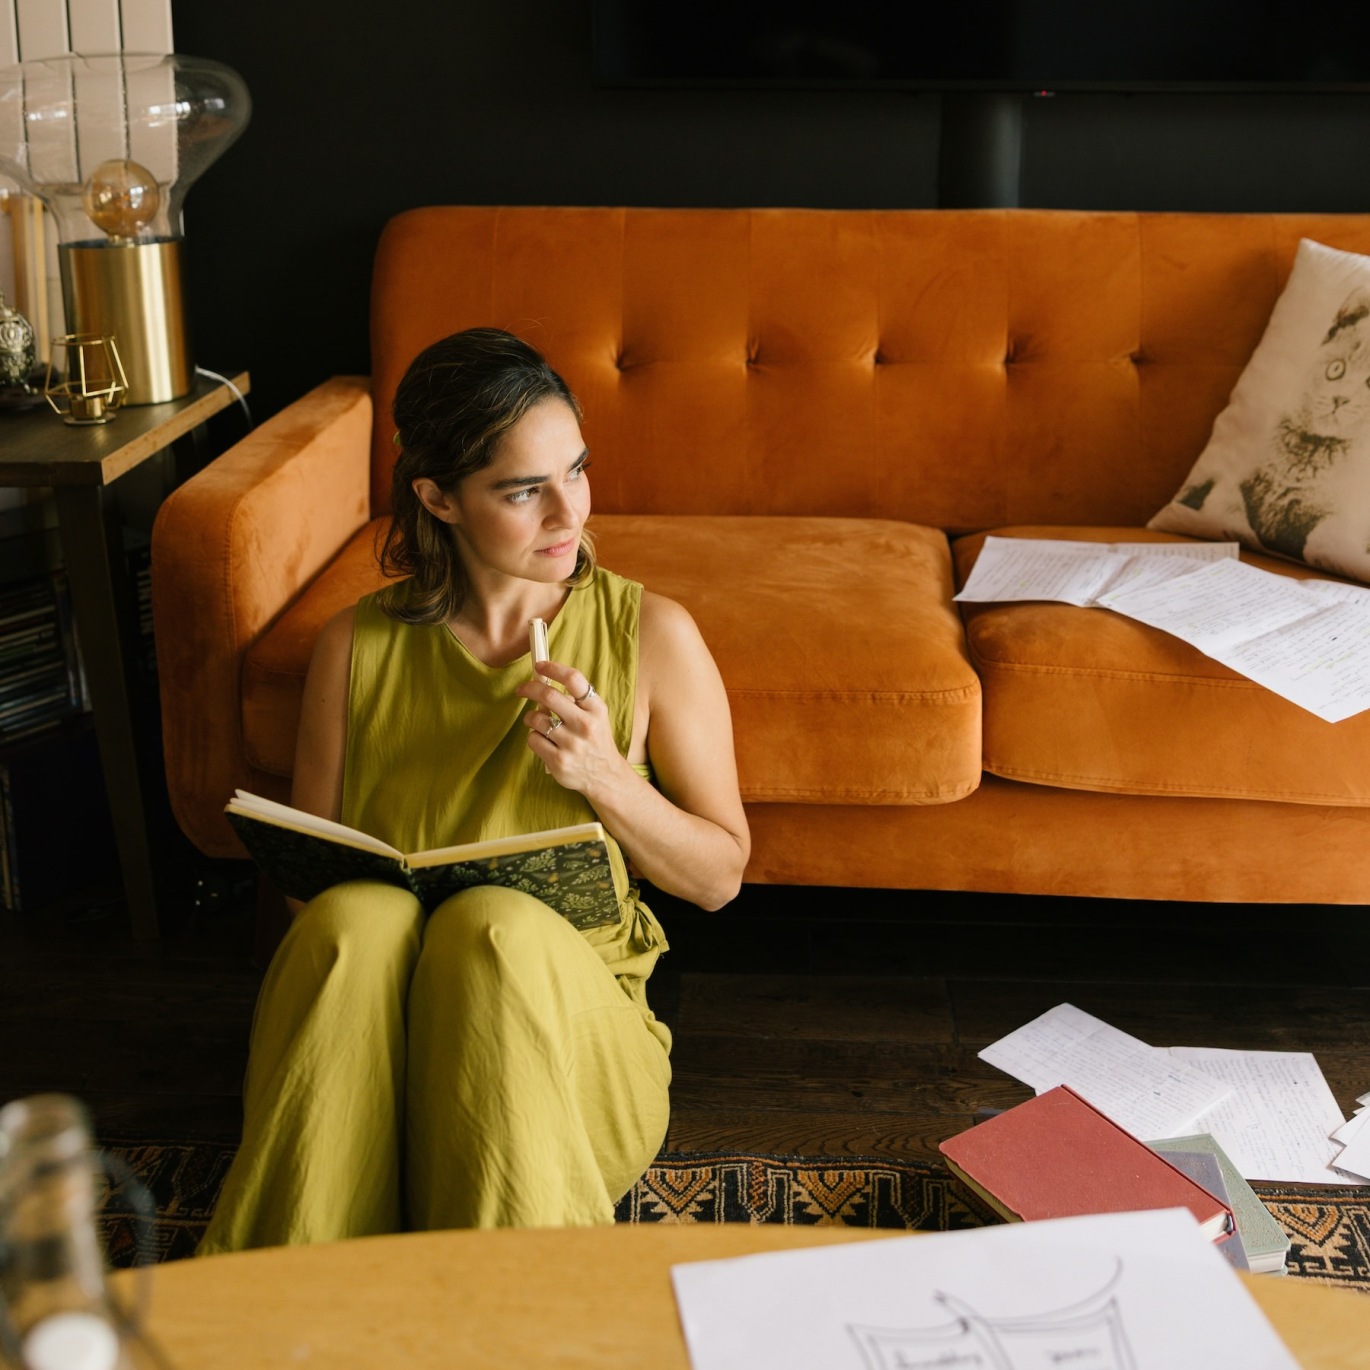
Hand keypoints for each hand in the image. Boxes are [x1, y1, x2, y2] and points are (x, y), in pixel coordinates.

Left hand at [515, 659, 630, 797]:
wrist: (605, 776)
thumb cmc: (595, 740)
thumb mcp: (596, 716)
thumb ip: (576, 700)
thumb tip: (545, 684)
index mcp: (596, 709)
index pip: (574, 679)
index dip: (553, 669)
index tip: (539, 666)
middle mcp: (585, 725)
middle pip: (549, 695)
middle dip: (529, 688)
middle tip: (521, 690)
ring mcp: (571, 744)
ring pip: (536, 719)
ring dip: (531, 717)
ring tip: (536, 721)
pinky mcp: (558, 761)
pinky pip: (533, 739)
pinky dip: (534, 737)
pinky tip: (544, 741)